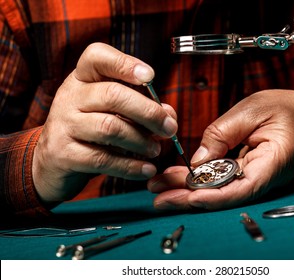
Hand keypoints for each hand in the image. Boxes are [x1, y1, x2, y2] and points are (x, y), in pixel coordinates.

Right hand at [33, 43, 177, 203]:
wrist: (52, 161)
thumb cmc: (90, 130)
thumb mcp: (112, 112)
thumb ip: (140, 109)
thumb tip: (169, 116)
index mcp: (82, 79)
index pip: (96, 57)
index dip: (125, 63)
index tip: (150, 76)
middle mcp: (70, 97)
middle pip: (113, 95)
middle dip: (148, 112)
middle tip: (169, 128)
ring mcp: (64, 125)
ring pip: (109, 128)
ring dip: (141, 141)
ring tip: (156, 149)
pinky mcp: (63, 154)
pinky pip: (102, 159)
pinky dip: (130, 166)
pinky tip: (146, 169)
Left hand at [148, 89, 293, 209]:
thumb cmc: (286, 109)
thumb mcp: (252, 110)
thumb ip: (222, 133)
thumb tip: (198, 160)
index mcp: (272, 163)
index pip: (242, 189)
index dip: (214, 196)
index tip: (188, 197)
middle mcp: (263, 177)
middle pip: (223, 195)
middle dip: (189, 197)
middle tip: (159, 198)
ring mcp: (253, 177)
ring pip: (218, 190)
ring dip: (187, 189)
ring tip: (159, 188)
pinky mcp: (244, 172)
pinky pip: (220, 180)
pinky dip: (197, 179)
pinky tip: (175, 177)